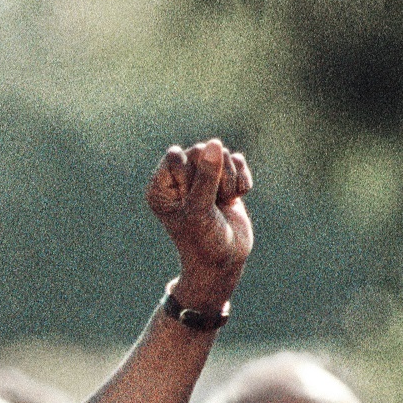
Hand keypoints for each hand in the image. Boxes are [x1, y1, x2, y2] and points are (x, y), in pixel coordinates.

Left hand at [146, 138, 252, 311]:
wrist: (225, 260)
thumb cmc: (203, 240)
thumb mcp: (200, 209)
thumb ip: (205, 176)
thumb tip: (215, 142)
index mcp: (160, 186)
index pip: (174, 155)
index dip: (188, 174)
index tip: (191, 199)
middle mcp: (179, 178)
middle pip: (200, 149)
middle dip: (212, 176)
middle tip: (210, 202)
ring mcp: (202, 176)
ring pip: (221, 153)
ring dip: (228, 181)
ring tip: (221, 203)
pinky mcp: (225, 177)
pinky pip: (238, 160)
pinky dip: (242, 180)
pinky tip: (234, 198)